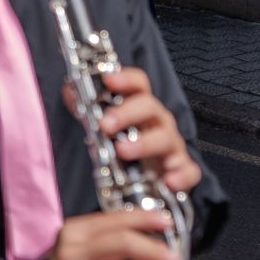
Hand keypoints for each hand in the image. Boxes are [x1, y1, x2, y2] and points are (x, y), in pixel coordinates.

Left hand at [90, 68, 202, 194]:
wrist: (146, 177)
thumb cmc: (125, 143)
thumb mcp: (102, 124)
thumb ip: (85, 106)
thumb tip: (70, 92)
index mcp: (140, 107)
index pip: (139, 85)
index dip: (126, 79)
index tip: (109, 79)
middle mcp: (159, 122)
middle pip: (150, 107)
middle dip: (127, 113)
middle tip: (105, 125)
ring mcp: (172, 145)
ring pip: (166, 138)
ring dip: (144, 143)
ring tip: (123, 151)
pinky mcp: (182, 170)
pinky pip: (189, 171)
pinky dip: (181, 175)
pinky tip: (168, 181)